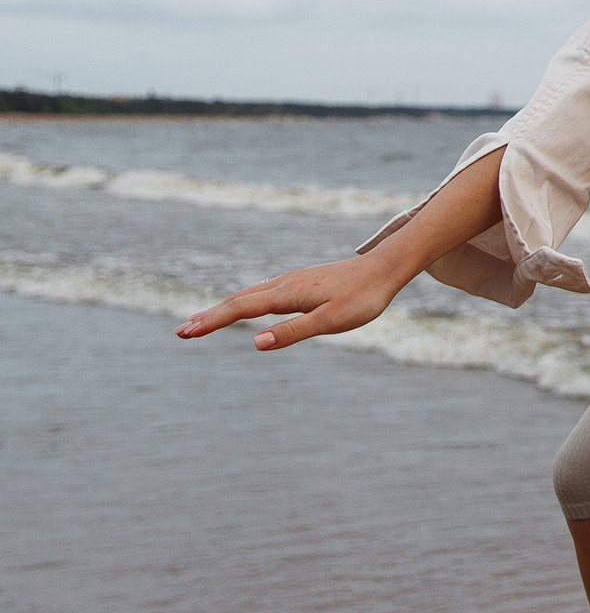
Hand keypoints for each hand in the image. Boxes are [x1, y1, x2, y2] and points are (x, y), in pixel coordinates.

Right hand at [174, 254, 404, 350]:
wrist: (386, 269)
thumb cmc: (362, 298)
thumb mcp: (330, 321)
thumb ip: (294, 331)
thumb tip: (256, 343)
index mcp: (287, 294)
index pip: (239, 309)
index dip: (211, 322)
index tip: (185, 333)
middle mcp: (284, 284)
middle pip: (237, 300)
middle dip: (208, 317)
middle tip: (180, 332)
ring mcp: (292, 281)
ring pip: (248, 295)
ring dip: (222, 309)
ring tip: (201, 321)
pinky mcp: (301, 282)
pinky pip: (262, 293)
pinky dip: (242, 302)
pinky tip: (242, 307)